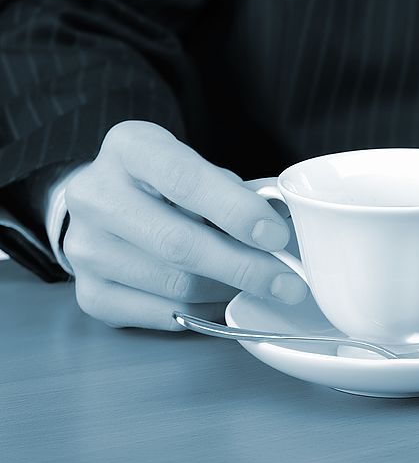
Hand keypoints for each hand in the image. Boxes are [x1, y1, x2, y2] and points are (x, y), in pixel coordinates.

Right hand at [63, 120, 305, 329]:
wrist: (107, 204)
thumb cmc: (166, 186)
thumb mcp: (199, 167)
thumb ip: (237, 191)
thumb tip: (284, 222)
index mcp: (130, 148)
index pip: (185, 180)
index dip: (237, 211)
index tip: (276, 236)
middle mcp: (96, 195)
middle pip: (179, 244)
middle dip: (245, 267)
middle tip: (287, 282)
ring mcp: (86, 248)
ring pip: (175, 285)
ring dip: (229, 291)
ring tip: (259, 287)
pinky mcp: (89, 292)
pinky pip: (162, 313)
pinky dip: (203, 311)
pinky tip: (224, 299)